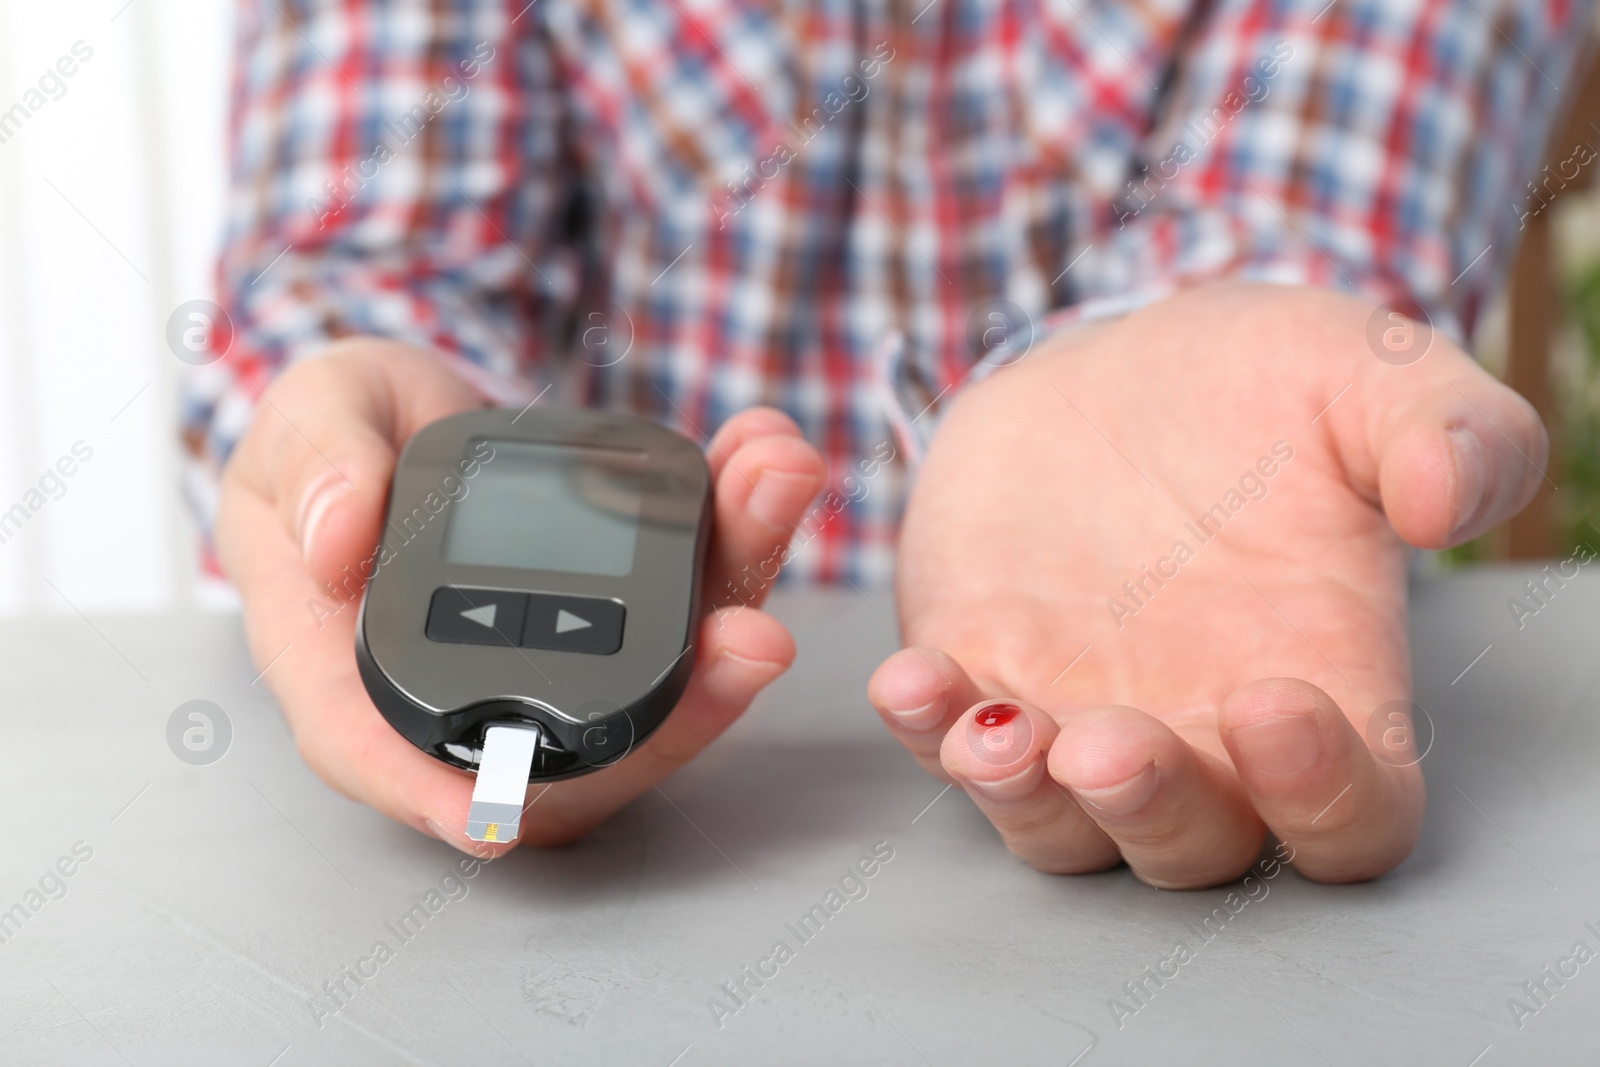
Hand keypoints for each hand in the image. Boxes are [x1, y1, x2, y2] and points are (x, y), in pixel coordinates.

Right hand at [217, 339, 825, 852]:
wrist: (415, 415)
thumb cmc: (342, 441)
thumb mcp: (308, 423)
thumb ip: (318, 471)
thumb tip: (335, 543)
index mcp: (359, 669)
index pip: (386, 758)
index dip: (439, 798)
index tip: (501, 816)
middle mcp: (477, 689)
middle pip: (578, 742)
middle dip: (681, 702)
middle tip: (749, 636)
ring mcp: (566, 658)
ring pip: (664, 671)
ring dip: (736, 588)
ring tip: (775, 488)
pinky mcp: (628, 612)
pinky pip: (695, 594)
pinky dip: (742, 528)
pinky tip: (767, 460)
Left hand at [867, 282, 1544, 886]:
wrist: (1117, 365)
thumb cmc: (1264, 385)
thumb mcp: (1369, 374)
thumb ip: (1447, 430)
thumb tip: (1449, 502)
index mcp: (1322, 690)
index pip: (1350, 818)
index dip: (1324, 797)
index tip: (1276, 707)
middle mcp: (1199, 735)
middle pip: (1188, 844)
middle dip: (1147, 810)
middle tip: (1108, 746)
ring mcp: (1077, 715)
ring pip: (1057, 825)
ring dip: (1020, 797)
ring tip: (993, 733)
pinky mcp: (979, 672)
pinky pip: (945, 737)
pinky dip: (922, 725)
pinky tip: (907, 680)